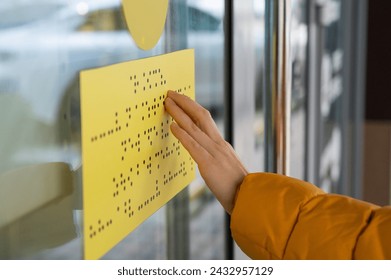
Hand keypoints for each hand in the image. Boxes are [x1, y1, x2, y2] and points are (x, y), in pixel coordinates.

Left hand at [164, 90, 247, 213]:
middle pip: (200, 115)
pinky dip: (182, 134)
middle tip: (171, 93)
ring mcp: (214, 152)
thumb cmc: (238, 188)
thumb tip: (203, 154)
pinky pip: (193, 145)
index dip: (192, 107)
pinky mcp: (209, 164)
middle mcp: (218, 144)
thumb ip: (216, 158)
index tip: (182, 100)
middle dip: (185, 102)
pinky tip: (172, 126)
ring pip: (194, 127)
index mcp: (222, 144)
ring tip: (167, 103)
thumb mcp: (226, 167)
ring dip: (178, 113)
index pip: (206, 120)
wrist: (251, 198)